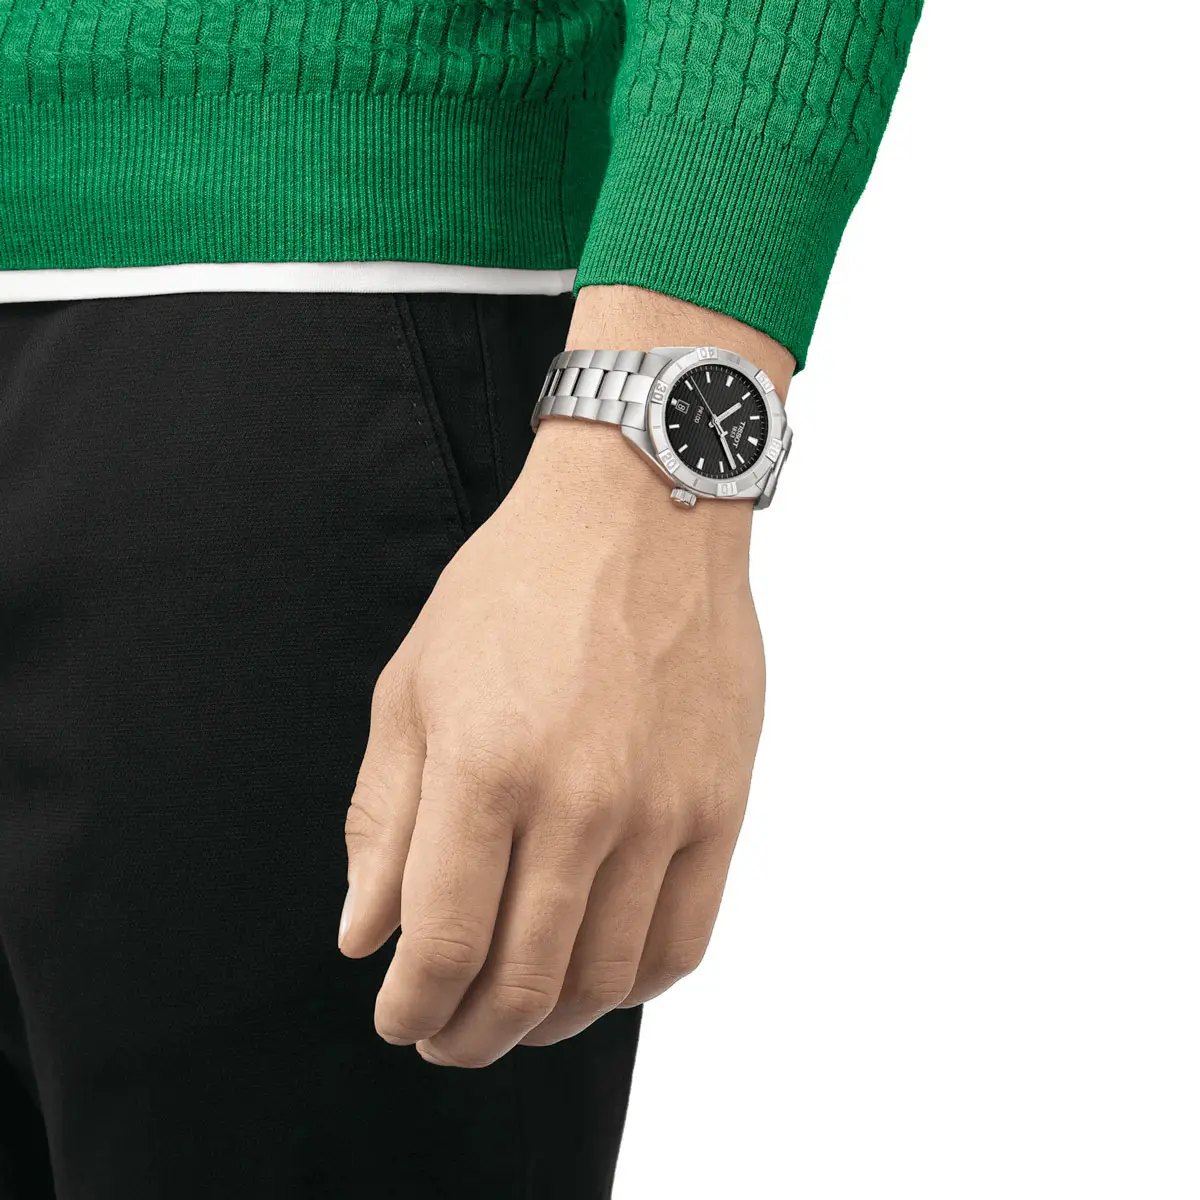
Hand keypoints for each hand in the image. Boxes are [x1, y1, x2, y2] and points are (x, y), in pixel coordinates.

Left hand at [337, 418, 766, 1066]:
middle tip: (446, 1038)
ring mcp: (662, 807)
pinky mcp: (722, 804)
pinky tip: (601, 977)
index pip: (442, 942)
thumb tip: (365, 937)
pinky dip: (635, 986)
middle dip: (469, 1034)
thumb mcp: (416, 685)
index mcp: (486, 765)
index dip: (412, 1004)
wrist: (640, 515)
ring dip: (549, 1023)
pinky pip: (683, 939)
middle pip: (522, 978)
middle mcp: (579, 800)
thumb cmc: (514, 588)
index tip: (396, 1016)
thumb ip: (386, 817)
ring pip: (605, 977)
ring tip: (516, 1016)